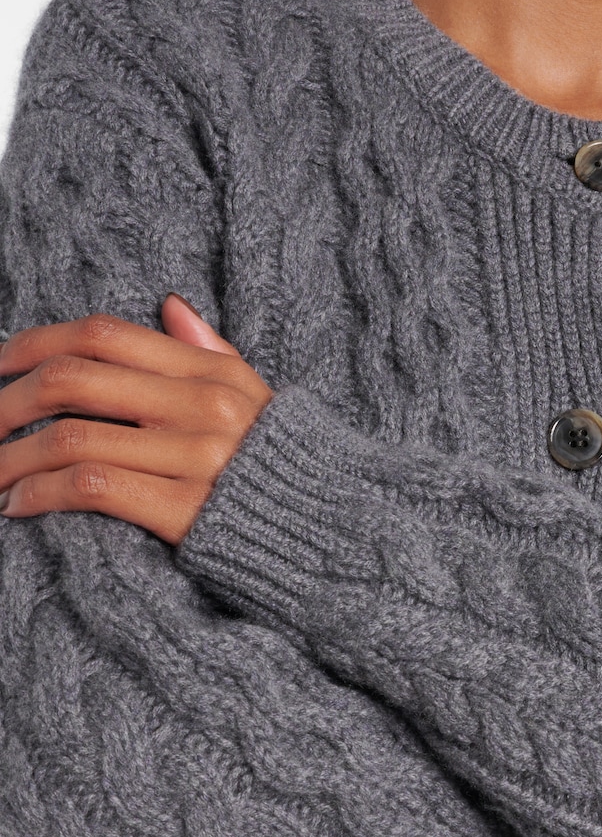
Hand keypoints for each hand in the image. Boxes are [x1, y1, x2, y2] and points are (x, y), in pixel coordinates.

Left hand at [0, 295, 274, 545]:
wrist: (334, 532)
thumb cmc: (285, 466)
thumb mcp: (256, 395)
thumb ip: (209, 350)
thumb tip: (169, 305)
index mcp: (212, 372)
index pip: (104, 335)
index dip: (35, 343)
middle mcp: (202, 405)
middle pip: (74, 379)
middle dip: (4, 401)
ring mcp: (196, 456)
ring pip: (71, 437)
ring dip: (8, 459)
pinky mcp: (187, 510)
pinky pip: (91, 487)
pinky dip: (39, 494)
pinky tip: (17, 506)